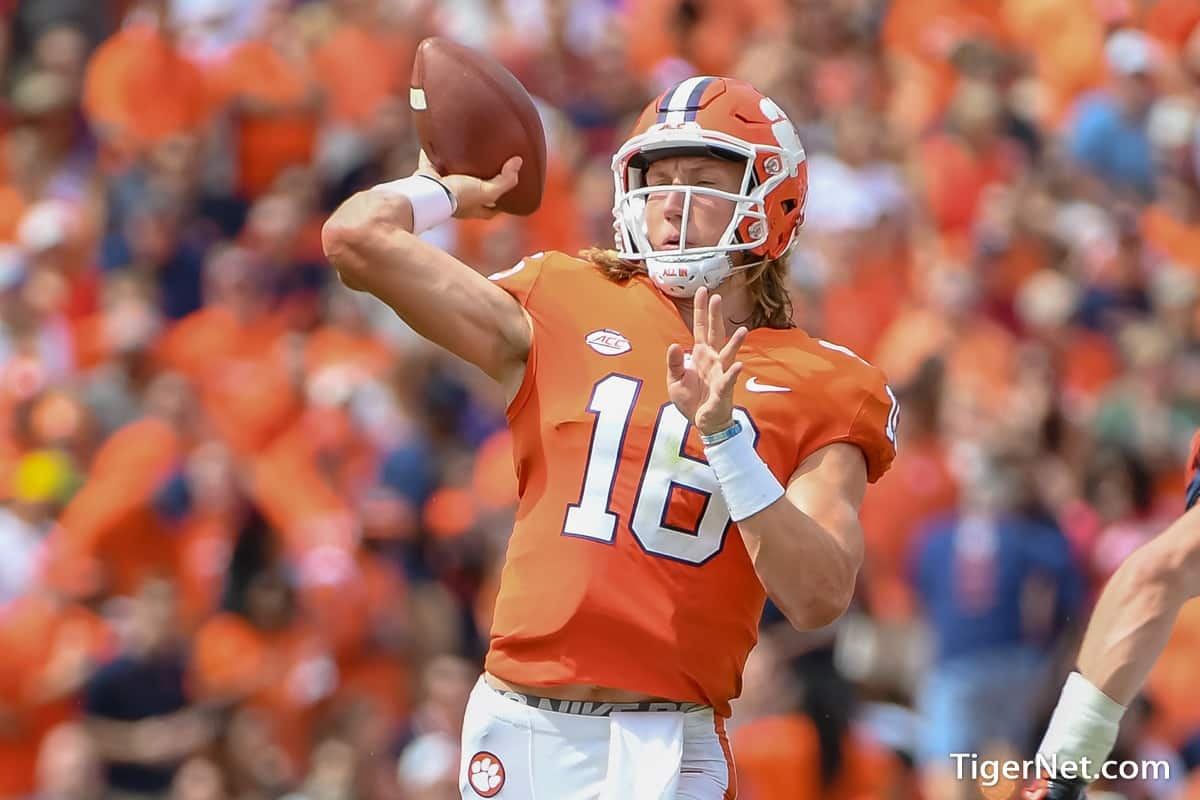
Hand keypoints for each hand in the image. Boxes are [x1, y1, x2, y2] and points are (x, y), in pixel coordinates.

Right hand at [414, 151, 521, 219]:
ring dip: (460, 169)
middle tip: (490, 169)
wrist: (428, 191)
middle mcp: (458, 201)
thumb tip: (519, 162)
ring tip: (468, 153)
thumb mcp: (486, 191)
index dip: (502, 205)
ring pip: (454, 178)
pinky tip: (443, 140)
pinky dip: (437, 153)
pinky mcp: (429, 175)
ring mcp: (442, 189)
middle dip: (481, 184)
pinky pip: (434, 161)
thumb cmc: (458, 196)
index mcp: (473, 208)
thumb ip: (505, 180)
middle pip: (474, 194)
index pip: (492, 211)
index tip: (511, 195)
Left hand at [666, 286, 747, 435]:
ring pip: (728, 354)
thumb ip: (675, 362)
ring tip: (743, 330)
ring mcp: (720, 373)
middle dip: (716, 316)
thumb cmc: (691, 400)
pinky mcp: (723, 390)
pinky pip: (728, 380)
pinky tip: (738, 365)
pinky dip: (733, 373)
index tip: (702, 291)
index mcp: (700, 355)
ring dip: (735, 343)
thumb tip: (674, 344)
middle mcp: (713, 360)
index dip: (701, 310)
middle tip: (718, 296)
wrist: (702, 423)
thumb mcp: (675, 380)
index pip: (700, 328)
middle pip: (715, 334)